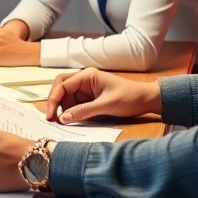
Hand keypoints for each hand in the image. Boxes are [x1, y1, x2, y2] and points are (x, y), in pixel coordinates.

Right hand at [46, 68, 161, 123]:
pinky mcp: (90, 98)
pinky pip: (75, 104)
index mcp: (88, 76)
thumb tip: (63, 118)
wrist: (147, 100)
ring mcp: (87, 89)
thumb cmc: (130, 98)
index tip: (51, 115)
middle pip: (61, 88)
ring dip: (62, 108)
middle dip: (54, 102)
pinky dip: (71, 112)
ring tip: (60, 122)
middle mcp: (85, 80)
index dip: (54, 100)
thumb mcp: (106, 106)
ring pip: (67, 97)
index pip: (63, 85)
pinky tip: (70, 120)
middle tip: (50, 118)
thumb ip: (84, 111)